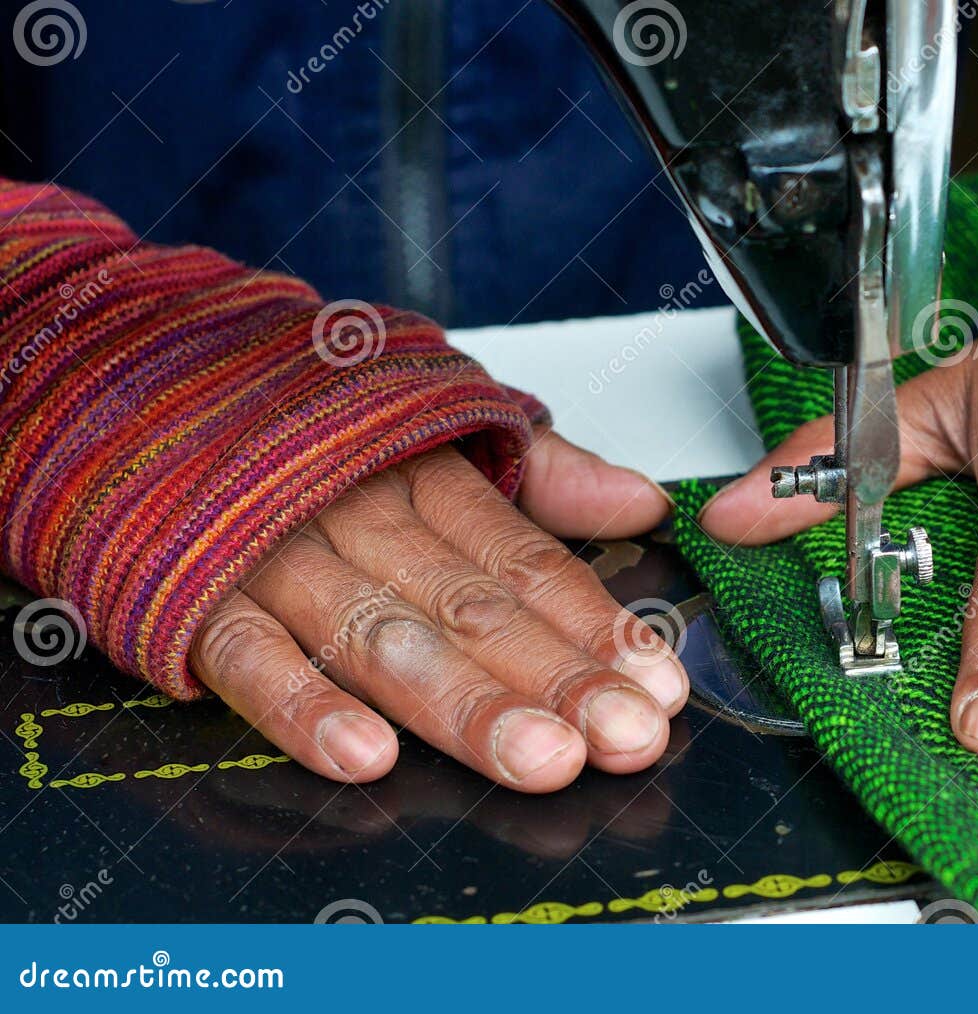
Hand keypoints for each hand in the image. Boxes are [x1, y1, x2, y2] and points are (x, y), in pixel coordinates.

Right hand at [189, 429, 682, 791]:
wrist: (129, 373)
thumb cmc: (297, 416)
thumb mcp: (431, 422)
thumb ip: (542, 473)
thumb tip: (642, 501)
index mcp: (423, 473)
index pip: (526, 561)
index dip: (595, 625)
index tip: (656, 684)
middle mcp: (361, 512)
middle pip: (472, 607)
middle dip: (557, 678)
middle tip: (626, 736)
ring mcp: (276, 553)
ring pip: (382, 637)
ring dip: (465, 703)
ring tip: (540, 758)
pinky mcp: (193, 592)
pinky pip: (247, 655)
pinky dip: (302, 705)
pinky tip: (365, 756)